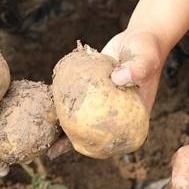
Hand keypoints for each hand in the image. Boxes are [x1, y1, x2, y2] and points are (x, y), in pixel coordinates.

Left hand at [47, 29, 165, 160]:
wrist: (140, 36)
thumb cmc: (147, 50)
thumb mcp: (145, 59)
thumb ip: (136, 68)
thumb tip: (118, 79)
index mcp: (131, 115)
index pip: (113, 138)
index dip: (96, 148)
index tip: (79, 151)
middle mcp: (115, 112)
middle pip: (92, 133)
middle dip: (72, 143)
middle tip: (51, 152)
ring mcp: (101, 101)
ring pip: (80, 117)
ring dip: (63, 126)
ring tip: (42, 137)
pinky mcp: (91, 87)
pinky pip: (76, 97)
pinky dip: (63, 102)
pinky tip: (45, 106)